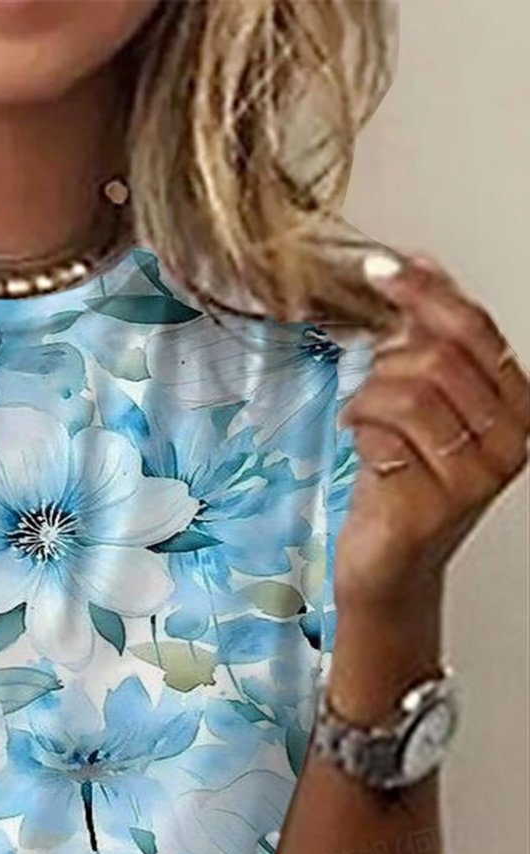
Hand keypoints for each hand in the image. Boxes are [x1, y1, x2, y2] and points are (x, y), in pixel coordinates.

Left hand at [333, 251, 529, 610]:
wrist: (389, 567)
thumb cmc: (404, 486)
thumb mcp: (422, 402)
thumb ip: (426, 336)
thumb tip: (419, 263)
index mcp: (516, 407)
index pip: (475, 330)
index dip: (425, 292)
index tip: (382, 269)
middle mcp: (507, 442)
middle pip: (439, 358)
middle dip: (387, 361)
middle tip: (369, 384)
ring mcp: (472, 478)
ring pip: (408, 394)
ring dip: (368, 397)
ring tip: (361, 417)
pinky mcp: (429, 506)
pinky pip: (382, 438)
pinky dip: (360, 432)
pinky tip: (362, 447)